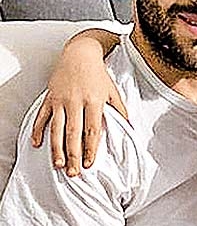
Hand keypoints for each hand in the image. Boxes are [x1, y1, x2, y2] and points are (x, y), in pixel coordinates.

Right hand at [31, 35, 126, 176]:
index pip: (92, 130)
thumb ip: (120, 111)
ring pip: (56, 128)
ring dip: (56, 148)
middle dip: (73, 155)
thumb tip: (130, 128)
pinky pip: (42, 116)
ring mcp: (60, 99)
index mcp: (94, 101)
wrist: (80, 53)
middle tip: (73, 173)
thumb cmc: (99, 75)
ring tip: (58, 164)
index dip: (90, 149)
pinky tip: (37, 144)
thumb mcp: (113, 91)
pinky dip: (38, 130)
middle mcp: (76, 101)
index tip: (90, 164)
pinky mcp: (49, 97)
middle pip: (73, 134)